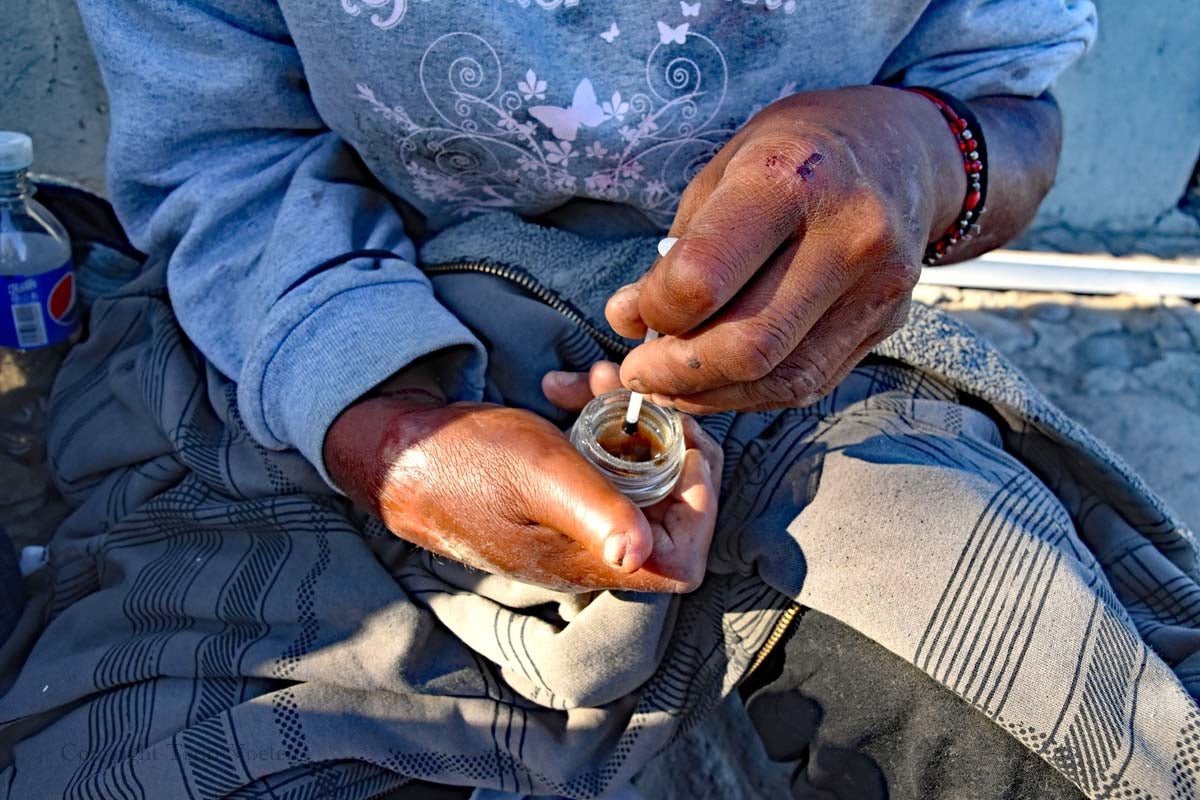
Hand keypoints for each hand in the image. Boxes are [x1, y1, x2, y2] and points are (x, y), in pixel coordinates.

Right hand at [323, 366, 720, 592]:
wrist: (400, 455)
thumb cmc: (466, 463)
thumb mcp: (539, 473)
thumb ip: (595, 510)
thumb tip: (643, 553)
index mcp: (592, 559)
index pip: (684, 561)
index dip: (700, 506)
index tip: (683, 447)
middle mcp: (590, 551)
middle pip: (669, 511)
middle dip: (665, 442)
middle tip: (641, 398)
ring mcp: (575, 523)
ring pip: (636, 476)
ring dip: (628, 421)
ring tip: (596, 380)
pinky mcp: (558, 496)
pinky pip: (600, 462)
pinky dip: (596, 421)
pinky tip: (567, 390)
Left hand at [606, 86, 965, 412]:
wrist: (899, 149)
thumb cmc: (794, 154)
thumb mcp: (722, 171)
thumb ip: (677, 251)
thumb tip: (628, 319)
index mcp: (787, 179)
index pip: (702, 280)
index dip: (654, 312)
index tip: (633, 316)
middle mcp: (845, 233)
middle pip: (746, 345)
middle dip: (676, 372)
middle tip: (639, 371)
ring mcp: (877, 284)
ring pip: (779, 376)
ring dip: (710, 393)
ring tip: (670, 383)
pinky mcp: (888, 321)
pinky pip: (808, 382)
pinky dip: (752, 394)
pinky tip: (718, 383)